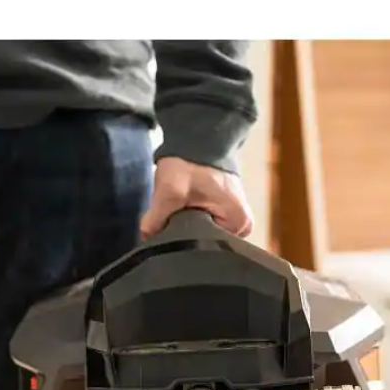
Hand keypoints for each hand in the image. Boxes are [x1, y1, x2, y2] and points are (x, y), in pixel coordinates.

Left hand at [139, 157, 254, 240]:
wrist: (198, 140)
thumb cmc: (191, 163)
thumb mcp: (170, 191)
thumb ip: (156, 219)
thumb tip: (147, 239)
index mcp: (240, 225)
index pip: (208, 248)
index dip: (185, 244)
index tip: (171, 233)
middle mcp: (243, 227)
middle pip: (205, 243)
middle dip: (185, 235)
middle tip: (172, 219)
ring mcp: (235, 220)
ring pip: (202, 235)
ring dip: (186, 227)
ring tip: (177, 212)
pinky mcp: (225, 214)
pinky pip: (204, 226)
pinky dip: (190, 221)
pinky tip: (182, 211)